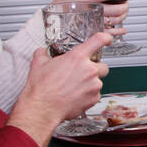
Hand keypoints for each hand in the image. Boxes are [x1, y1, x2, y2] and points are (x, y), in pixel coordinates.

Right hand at [8, 31, 109, 145]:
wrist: (43, 108)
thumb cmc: (42, 88)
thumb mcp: (38, 64)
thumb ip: (43, 54)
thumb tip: (42, 52)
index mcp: (77, 57)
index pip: (98, 40)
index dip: (105, 38)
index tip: (107, 39)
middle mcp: (89, 70)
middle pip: (103, 65)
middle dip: (94, 69)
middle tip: (82, 73)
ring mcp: (94, 85)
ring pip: (98, 81)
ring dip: (90, 83)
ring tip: (74, 87)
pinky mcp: (94, 98)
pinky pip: (95, 94)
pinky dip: (88, 95)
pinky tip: (75, 96)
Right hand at [59, 0, 133, 31]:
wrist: (49, 23)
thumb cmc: (58, 8)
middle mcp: (91, 10)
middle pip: (117, 9)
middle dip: (125, 6)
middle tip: (126, 4)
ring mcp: (93, 21)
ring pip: (115, 20)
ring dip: (123, 17)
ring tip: (123, 13)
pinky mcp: (92, 32)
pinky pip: (109, 33)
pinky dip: (118, 31)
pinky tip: (122, 29)